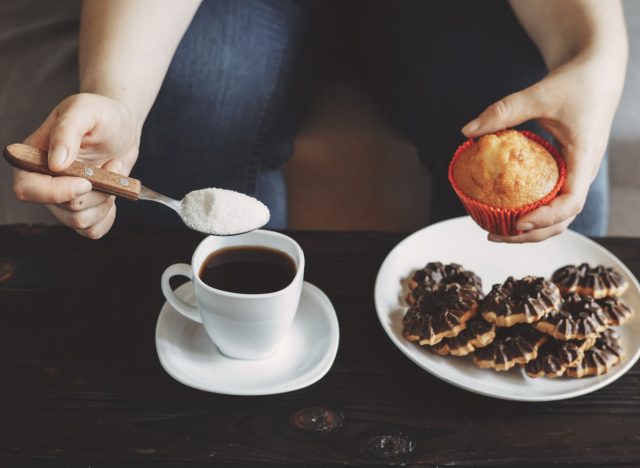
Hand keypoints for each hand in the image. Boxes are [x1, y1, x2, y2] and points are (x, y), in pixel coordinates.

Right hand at [13, 93, 139, 238]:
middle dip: (96, 191)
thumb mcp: (84, 110)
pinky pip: (93, 230)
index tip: (85, 182)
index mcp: (33, 158)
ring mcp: (64, 199)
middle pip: (64, 208)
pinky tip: (114, 193)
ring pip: (81, 222)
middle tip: (112, 165)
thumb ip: (67, 131)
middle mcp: (45, 182)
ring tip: (114, 171)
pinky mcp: (85, 209)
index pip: (27, 189)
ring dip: (107, 199)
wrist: (123, 126)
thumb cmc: (101, 114)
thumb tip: (56, 163)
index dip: (55, 192)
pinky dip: (109, 216)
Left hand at [461, 52, 623, 242]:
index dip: (546, 218)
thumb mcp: (539, 95)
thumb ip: (504, 112)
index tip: (518, 222)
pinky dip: (532, 211)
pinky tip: (506, 211)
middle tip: (494, 235)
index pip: (572, 202)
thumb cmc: (577, 82)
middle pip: (564, 219)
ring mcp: (577, 174)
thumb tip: (467, 130)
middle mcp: (583, 172)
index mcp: (585, 158)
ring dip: (531, 229)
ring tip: (497, 231)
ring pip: (559, 214)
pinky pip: (553, 199)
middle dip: (531, 234)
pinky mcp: (568, 171)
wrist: (598, 71)